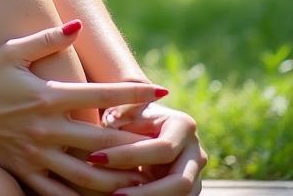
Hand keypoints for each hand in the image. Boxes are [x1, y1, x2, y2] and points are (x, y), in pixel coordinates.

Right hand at [0, 21, 167, 195]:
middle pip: (104, 141)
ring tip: (146, 177)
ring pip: (90, 176)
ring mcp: (37, 155)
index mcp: (46, 96)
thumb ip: (45, 39)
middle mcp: (46, 128)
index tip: (161, 91)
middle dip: (138, 143)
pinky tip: (107, 195)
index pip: (100, 95)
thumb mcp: (10, 51)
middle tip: (165, 142)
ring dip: (121, 178)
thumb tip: (77, 25)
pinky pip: (63, 193)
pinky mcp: (28, 174)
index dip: (133, 93)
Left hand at [85, 101, 206, 194]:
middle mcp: (196, 152)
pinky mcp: (189, 192)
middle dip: (146, 192)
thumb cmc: (128, 114)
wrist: (144, 129)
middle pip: (180, 182)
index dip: (129, 155)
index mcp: (183, 125)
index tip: (96, 158)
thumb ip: (121, 110)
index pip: (161, 148)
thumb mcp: (124, 106)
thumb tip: (112, 120)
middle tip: (113, 195)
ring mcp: (196, 176)